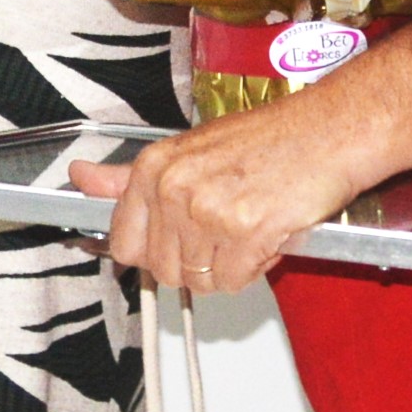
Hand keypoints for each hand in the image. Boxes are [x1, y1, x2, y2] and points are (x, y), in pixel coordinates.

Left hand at [69, 102, 367, 293]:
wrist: (331, 130)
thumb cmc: (268, 139)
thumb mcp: (189, 149)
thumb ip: (129, 176)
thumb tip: (80, 179)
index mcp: (155, 166)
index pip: (124, 242)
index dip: (155, 250)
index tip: (178, 239)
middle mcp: (174, 187)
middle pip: (163, 270)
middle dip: (197, 260)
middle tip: (228, 224)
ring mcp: (207, 210)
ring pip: (199, 280)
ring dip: (228, 265)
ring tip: (250, 224)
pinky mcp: (244, 232)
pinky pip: (232, 281)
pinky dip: (254, 267)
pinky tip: (269, 232)